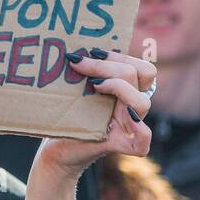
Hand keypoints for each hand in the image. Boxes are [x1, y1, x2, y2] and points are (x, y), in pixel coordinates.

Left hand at [38, 50, 153, 176]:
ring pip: (143, 102)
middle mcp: (131, 107)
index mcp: (126, 92)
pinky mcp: (119, 145)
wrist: (56, 150)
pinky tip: (121, 120)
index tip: (92, 52)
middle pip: (143, 75)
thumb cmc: (66, 118)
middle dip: (110, 65)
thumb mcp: (76, 91)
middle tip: (80, 64)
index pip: (143, 68)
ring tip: (94, 86)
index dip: (122, 56)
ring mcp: (128, 126)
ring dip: (119, 87)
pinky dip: (138, 130)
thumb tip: (75, 49)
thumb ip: (85, 73)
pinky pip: (142, 142)